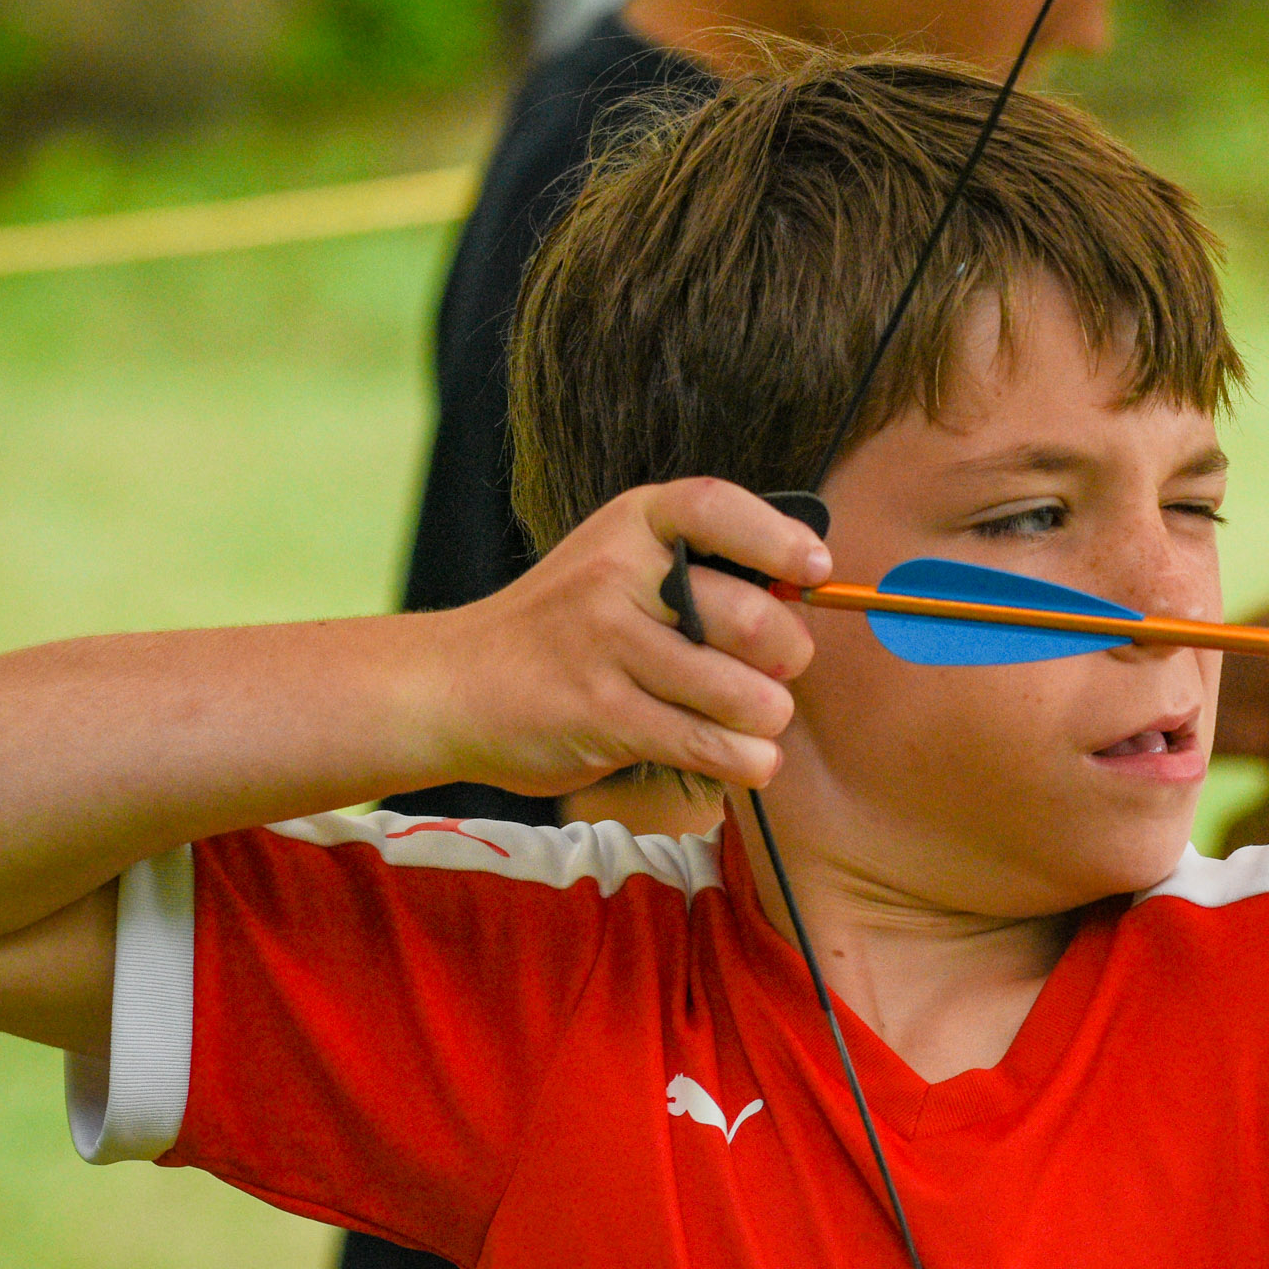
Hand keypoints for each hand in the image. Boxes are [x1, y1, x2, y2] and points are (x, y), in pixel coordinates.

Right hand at [437, 480, 830, 797]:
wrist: (453, 685)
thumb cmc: (563, 628)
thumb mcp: (616, 566)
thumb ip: (697, 571)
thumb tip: (804, 596)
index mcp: (632, 526)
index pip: (717, 508)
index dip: (778, 539)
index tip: (816, 571)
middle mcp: (616, 575)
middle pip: (750, 617)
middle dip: (788, 655)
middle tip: (779, 672)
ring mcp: (606, 646)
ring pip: (737, 692)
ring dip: (766, 717)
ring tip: (759, 720)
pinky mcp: (602, 715)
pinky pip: (706, 743)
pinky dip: (743, 759)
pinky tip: (747, 759)